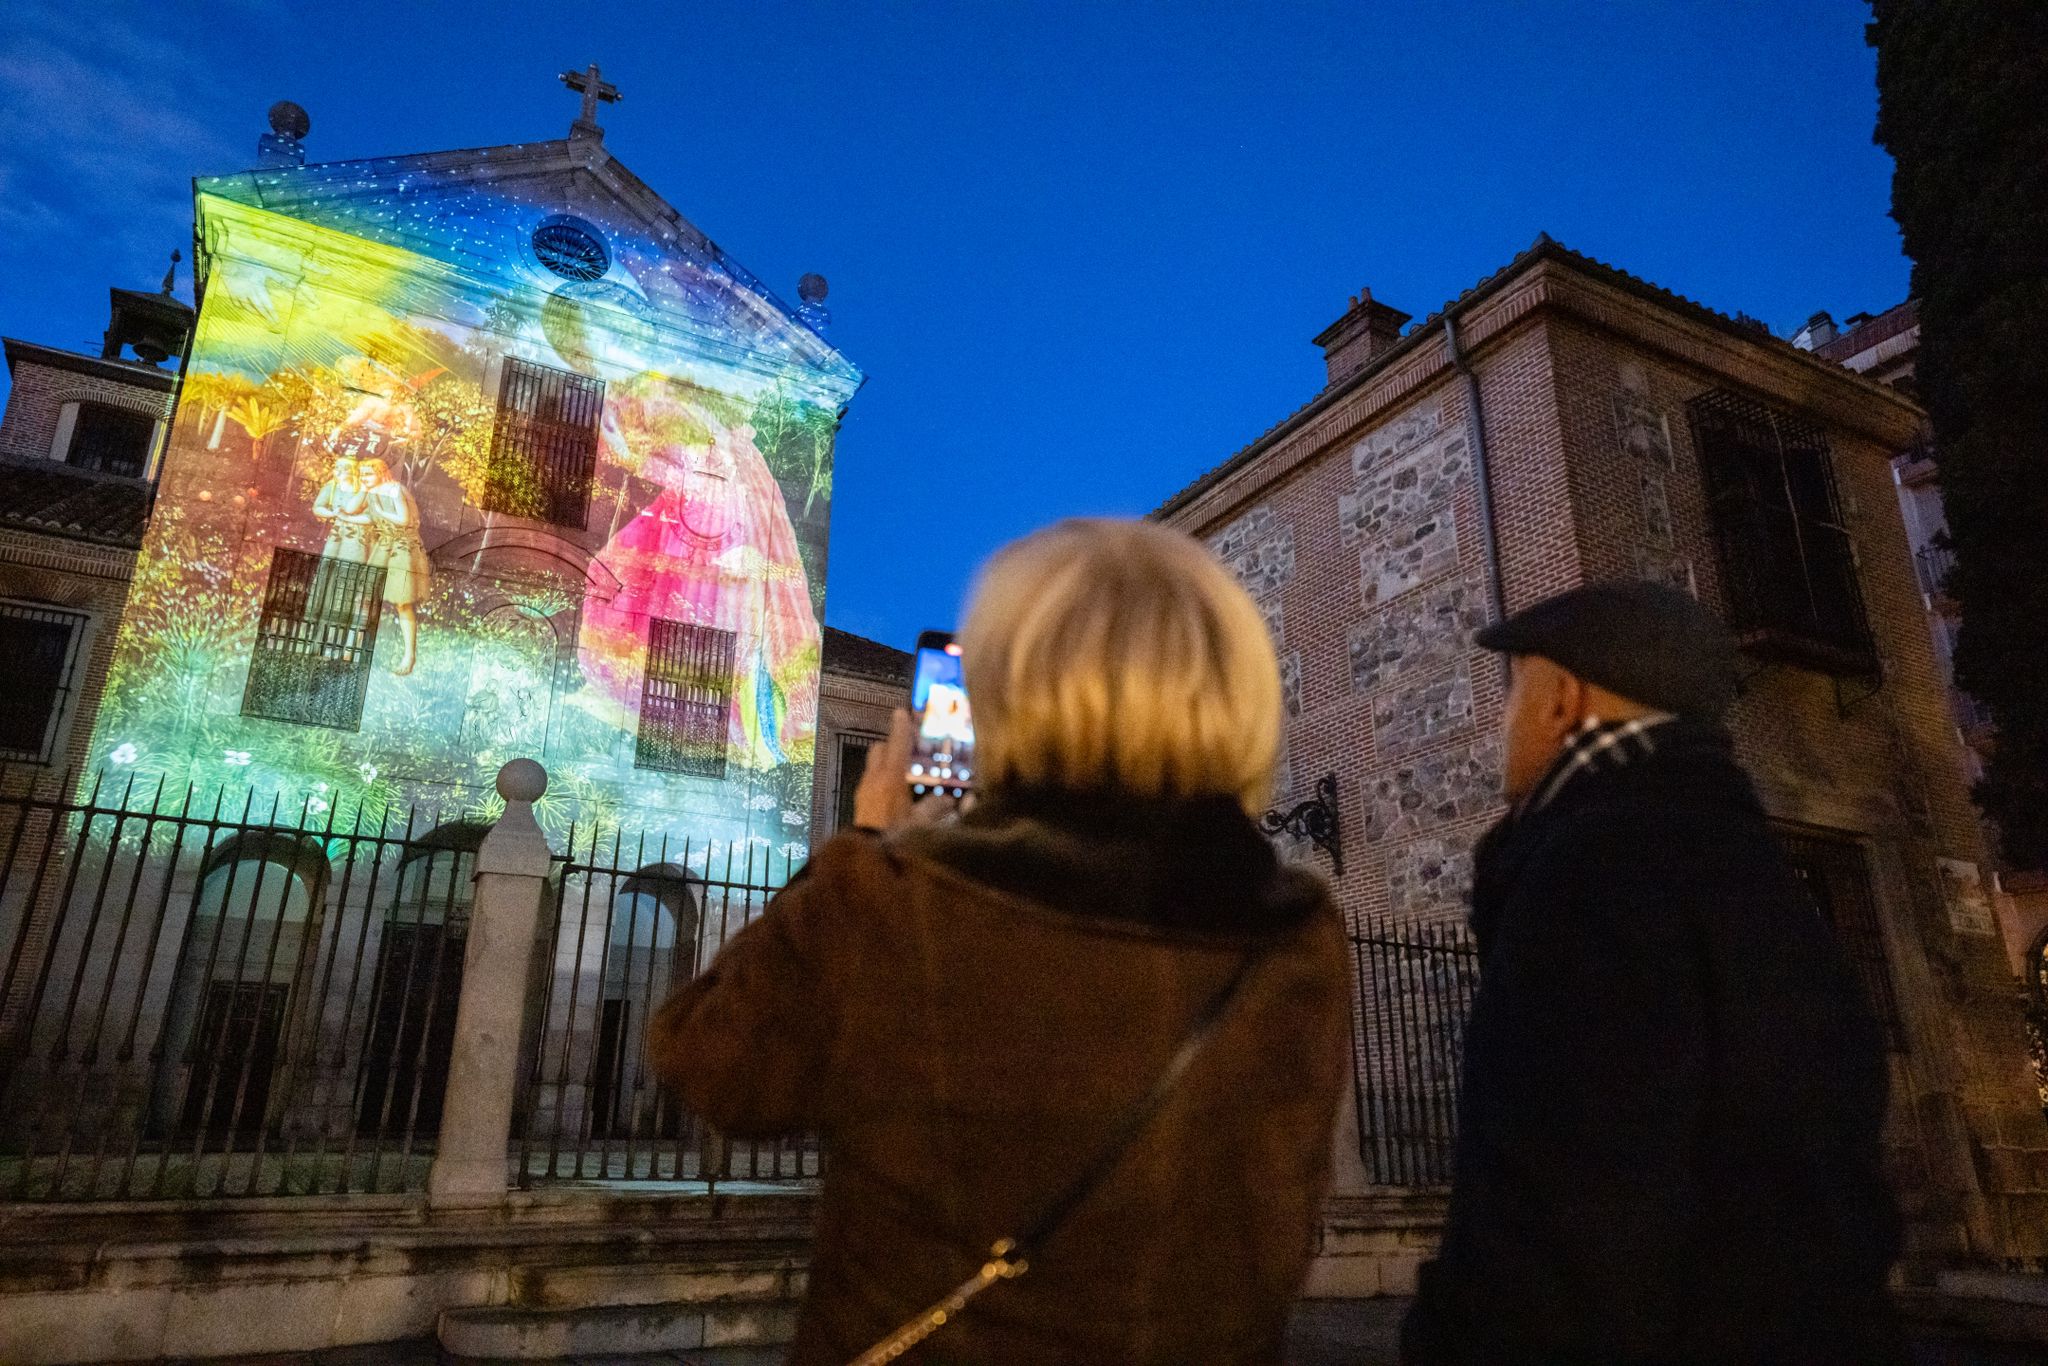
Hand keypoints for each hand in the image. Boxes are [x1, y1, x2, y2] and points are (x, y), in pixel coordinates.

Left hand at [852, 708, 962, 834]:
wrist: (867, 857)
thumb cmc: (896, 836)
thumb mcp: (922, 823)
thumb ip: (936, 808)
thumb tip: (950, 801)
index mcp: (891, 778)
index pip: (897, 744)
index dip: (901, 728)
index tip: (901, 712)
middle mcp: (874, 778)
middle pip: (879, 749)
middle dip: (891, 744)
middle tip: (906, 747)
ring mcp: (864, 790)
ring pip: (873, 765)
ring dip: (885, 763)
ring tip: (902, 772)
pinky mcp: (859, 803)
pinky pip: (870, 781)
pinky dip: (881, 778)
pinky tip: (892, 793)